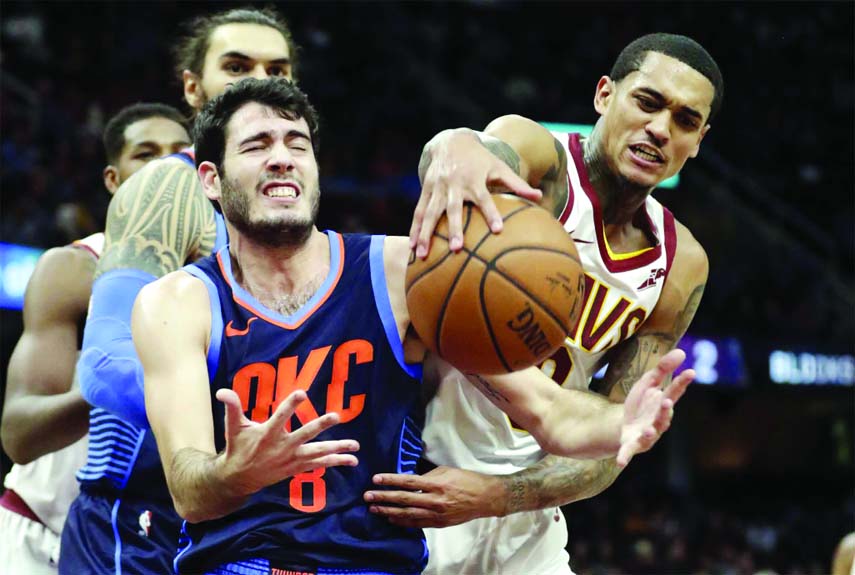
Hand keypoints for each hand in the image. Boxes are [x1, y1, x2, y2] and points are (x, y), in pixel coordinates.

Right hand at [217, 388, 358, 495]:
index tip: (302, 393)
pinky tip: (352, 460)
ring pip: (318, 453)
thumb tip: (222, 391)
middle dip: (321, 425)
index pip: (280, 416)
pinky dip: (336, 462)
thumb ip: (232, 407)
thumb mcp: (233, 427)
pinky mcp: (297, 467)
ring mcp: (292, 459)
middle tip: (336, 416)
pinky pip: (320, 465)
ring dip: (338, 448)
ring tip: (356, 445)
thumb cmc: (238, 447)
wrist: (239, 478)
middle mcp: (283, 447)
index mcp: (268, 434)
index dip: (291, 405)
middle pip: (305, 434)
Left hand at [364, 465, 503, 527]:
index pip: (408, 482)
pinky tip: (391, 519)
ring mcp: (437, 514)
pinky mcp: (439, 524)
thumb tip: (409, 479)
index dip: (390, 481)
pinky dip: (403, 522)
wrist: (485, 498)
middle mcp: (435, 500)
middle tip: (368, 497)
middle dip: (384, 498)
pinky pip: (417, 523)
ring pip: (408, 514)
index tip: (376, 479)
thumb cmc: (466, 480)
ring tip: (375, 509)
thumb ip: (427, 476)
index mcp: (437, 484)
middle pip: (404, 499)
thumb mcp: (446, 471)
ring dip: (389, 512)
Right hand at [411, 130, 540, 258]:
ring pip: (431, 213)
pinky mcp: (425, 190)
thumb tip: (539, 197)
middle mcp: (454, 184)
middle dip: (454, 228)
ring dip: (426, 234)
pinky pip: (419, 212)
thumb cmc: (479, 159)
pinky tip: (412, 247)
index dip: (491, 213)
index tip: (498, 230)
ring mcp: (437, 187)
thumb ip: (517, 184)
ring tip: (422, 254)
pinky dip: (415, 229)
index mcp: (474, 179)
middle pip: (454, 208)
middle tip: (456, 248)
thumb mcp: (498, 167)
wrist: (450, 141)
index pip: (485, 198)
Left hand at [616, 349, 693, 467]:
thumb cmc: (640, 404)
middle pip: (663, 415)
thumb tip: (682, 351)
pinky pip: (629, 452)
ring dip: (651, 432)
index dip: (682, 382)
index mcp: (663, 404)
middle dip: (665, 411)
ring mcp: (647, 434)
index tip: (690, 372)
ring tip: (650, 429)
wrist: (623, 426)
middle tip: (667, 402)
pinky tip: (620, 463)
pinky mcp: (632, 445)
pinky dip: (625, 457)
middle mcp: (659, 421)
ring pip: (651, 434)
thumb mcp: (648, 382)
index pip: (675, 392)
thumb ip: (662, 368)